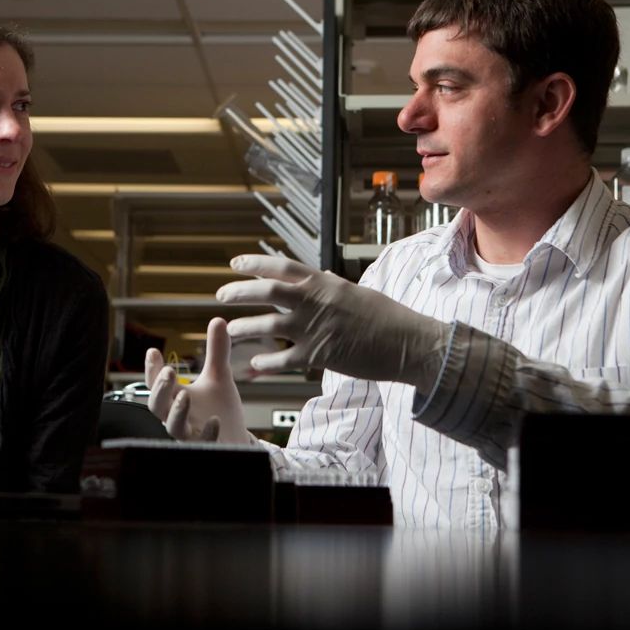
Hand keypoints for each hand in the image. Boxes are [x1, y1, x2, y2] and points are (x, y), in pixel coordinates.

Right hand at [145, 316, 252, 444]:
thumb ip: (216, 351)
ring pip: (173, 427)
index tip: (153, 351)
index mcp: (175, 397)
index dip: (152, 369)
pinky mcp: (205, 447)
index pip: (157, 383)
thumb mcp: (219, 376)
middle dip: (160, 389)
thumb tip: (218, 319)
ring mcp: (189, 435)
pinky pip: (202, 443)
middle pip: (157, 406)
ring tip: (185, 396)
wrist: (236, 440)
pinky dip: (207, 432)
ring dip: (177, 412)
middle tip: (168, 372)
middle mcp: (176, 416)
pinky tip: (214, 420)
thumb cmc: (220, 409)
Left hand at [216, 254, 449, 382]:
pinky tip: (254, 365)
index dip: (255, 263)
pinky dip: (267, 363)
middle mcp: (317, 301)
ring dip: (245, 328)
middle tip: (221, 294)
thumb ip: (331, 287)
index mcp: (325, 283)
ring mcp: (317, 328)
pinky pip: (285, 360)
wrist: (409, 342)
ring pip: (269, 326)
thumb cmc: (388, 318)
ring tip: (230, 331)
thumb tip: (319, 278)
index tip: (235, 263)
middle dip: (240, 292)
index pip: (282, 266)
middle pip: (268, 292)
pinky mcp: (321, 355)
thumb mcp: (356, 292)